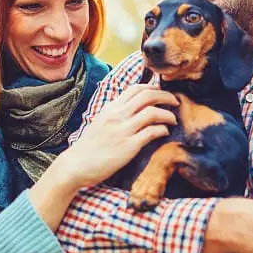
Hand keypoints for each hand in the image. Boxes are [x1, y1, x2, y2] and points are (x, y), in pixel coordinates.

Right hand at [56, 84, 177, 190]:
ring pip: (153, 112)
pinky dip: (162, 130)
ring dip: (168, 114)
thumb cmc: (90, 146)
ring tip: (173, 120)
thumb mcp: (101, 121)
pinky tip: (165, 133)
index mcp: (111, 107)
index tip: (162, 92)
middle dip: (166, 96)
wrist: (77, 164)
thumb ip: (116, 113)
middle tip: (175, 102)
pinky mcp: (129, 146)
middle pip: (148, 96)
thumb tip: (133, 107)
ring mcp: (123, 130)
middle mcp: (118, 115)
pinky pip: (152, 132)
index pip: (136, 88)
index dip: (153, 87)